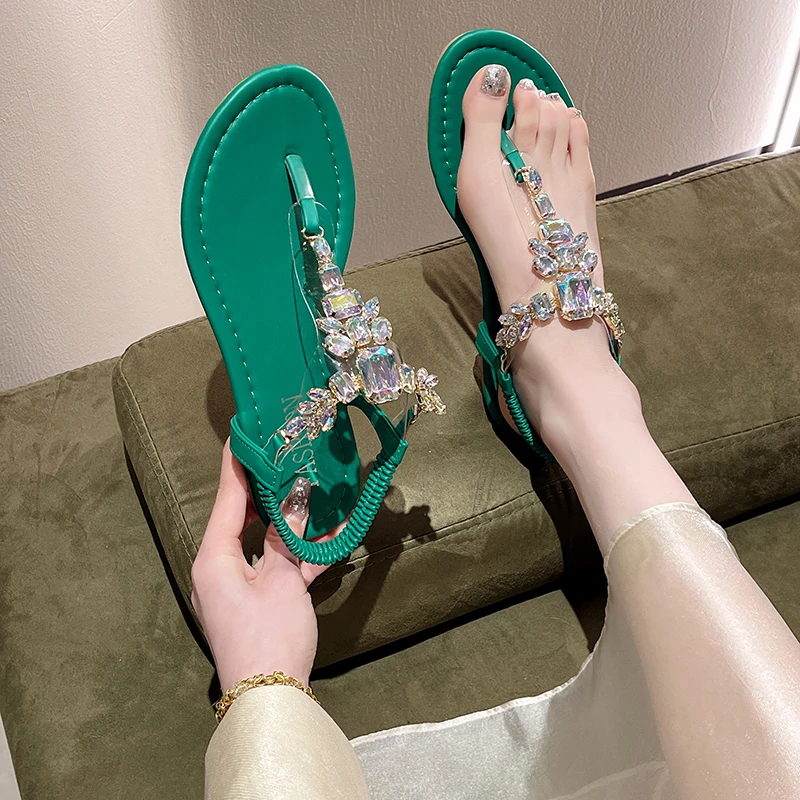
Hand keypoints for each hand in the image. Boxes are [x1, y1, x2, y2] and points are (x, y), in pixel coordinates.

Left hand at [191, 441, 335, 688]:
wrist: (271, 698)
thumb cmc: (269, 634)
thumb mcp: (282, 580)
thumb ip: (288, 536)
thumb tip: (296, 499)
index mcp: (214, 557)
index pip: (227, 499)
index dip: (236, 465)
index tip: (242, 433)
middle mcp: (219, 568)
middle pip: (245, 518)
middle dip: (269, 490)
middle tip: (286, 456)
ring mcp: (239, 587)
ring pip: (266, 542)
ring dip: (292, 524)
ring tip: (315, 491)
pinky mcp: (258, 602)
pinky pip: (278, 568)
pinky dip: (300, 555)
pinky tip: (330, 538)